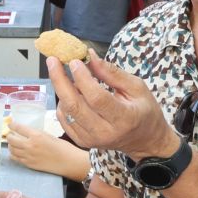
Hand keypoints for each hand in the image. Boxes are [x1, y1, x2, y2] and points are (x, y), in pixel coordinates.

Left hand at [6, 119, 85, 178]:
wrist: (68, 161)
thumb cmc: (61, 146)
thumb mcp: (48, 135)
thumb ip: (36, 134)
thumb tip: (26, 133)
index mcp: (36, 135)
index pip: (18, 128)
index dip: (12, 125)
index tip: (10, 124)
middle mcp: (29, 145)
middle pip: (11, 139)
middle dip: (9, 135)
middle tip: (10, 134)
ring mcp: (28, 156)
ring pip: (11, 149)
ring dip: (10, 145)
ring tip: (12, 143)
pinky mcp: (29, 164)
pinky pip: (15, 158)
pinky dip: (13, 154)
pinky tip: (15, 152)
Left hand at [46, 54, 179, 159]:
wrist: (144, 141)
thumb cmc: (144, 111)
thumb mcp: (137, 87)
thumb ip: (112, 73)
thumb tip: (90, 57)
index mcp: (123, 118)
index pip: (97, 98)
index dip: (83, 78)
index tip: (75, 61)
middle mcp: (105, 132)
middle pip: (74, 105)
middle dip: (60, 80)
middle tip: (53, 61)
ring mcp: (91, 139)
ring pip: (66, 112)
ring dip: (61, 90)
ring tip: (66, 75)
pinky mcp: (82, 141)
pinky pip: (64, 120)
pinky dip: (63, 103)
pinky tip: (70, 92)